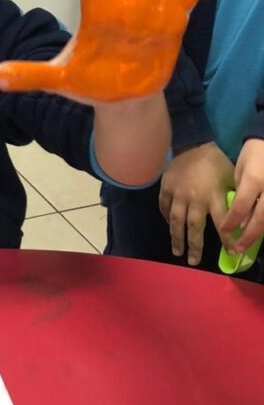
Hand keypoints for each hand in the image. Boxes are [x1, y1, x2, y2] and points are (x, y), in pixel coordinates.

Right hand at [158, 142, 233, 265]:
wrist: (194, 143)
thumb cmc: (216, 161)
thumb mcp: (230, 178)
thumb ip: (231, 197)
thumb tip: (239, 218)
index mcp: (213, 196)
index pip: (222, 223)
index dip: (227, 240)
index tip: (231, 253)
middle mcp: (195, 199)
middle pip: (194, 228)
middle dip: (194, 247)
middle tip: (193, 262)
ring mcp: (178, 194)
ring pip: (176, 221)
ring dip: (176, 238)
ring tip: (177, 251)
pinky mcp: (166, 187)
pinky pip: (164, 206)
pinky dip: (165, 217)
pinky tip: (168, 225)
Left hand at [219, 138, 263, 253]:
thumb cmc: (253, 155)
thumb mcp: (242, 172)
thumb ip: (241, 195)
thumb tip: (240, 221)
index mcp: (253, 180)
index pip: (241, 206)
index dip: (232, 221)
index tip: (223, 232)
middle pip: (260, 218)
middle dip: (249, 236)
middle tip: (238, 249)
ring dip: (259, 234)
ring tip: (248, 245)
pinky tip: (258, 232)